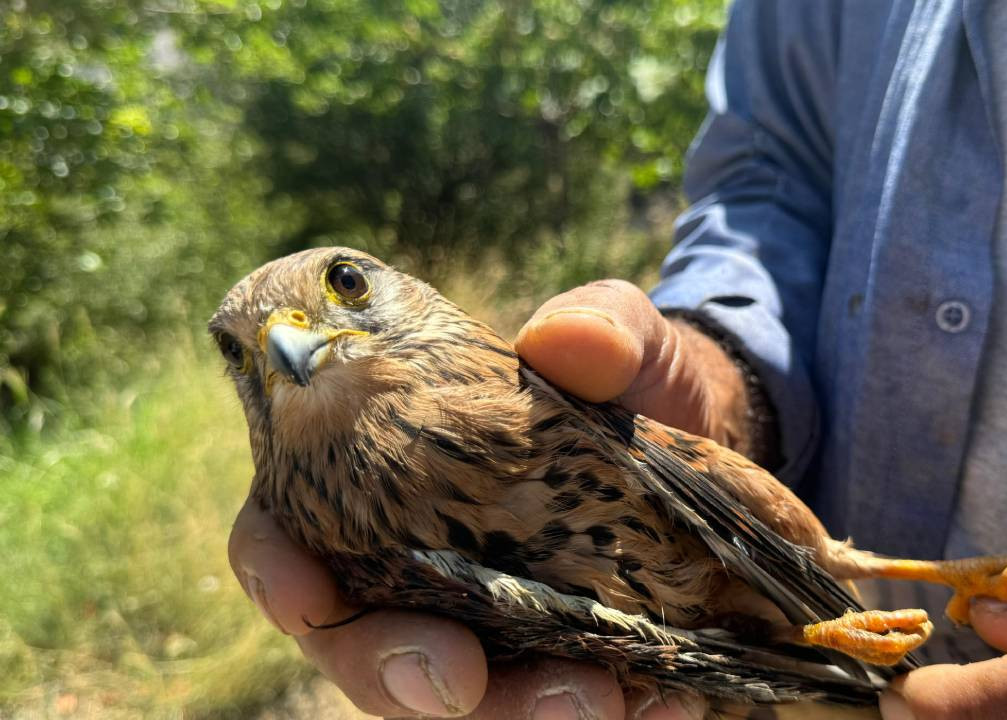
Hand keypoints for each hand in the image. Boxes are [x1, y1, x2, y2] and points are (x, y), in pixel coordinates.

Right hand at [228, 279, 737, 718]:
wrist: (706, 431)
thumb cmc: (627, 375)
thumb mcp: (619, 334)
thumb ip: (598, 325)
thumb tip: (564, 337)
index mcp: (380, 479)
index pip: (288, 535)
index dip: (279, 573)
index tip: (305, 595)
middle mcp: (417, 567)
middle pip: (363, 643)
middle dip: (397, 671)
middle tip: (459, 679)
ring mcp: (489, 624)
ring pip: (464, 696)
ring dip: (516, 711)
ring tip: (593, 699)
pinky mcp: (563, 659)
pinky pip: (567, 703)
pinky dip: (618, 713)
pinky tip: (663, 705)